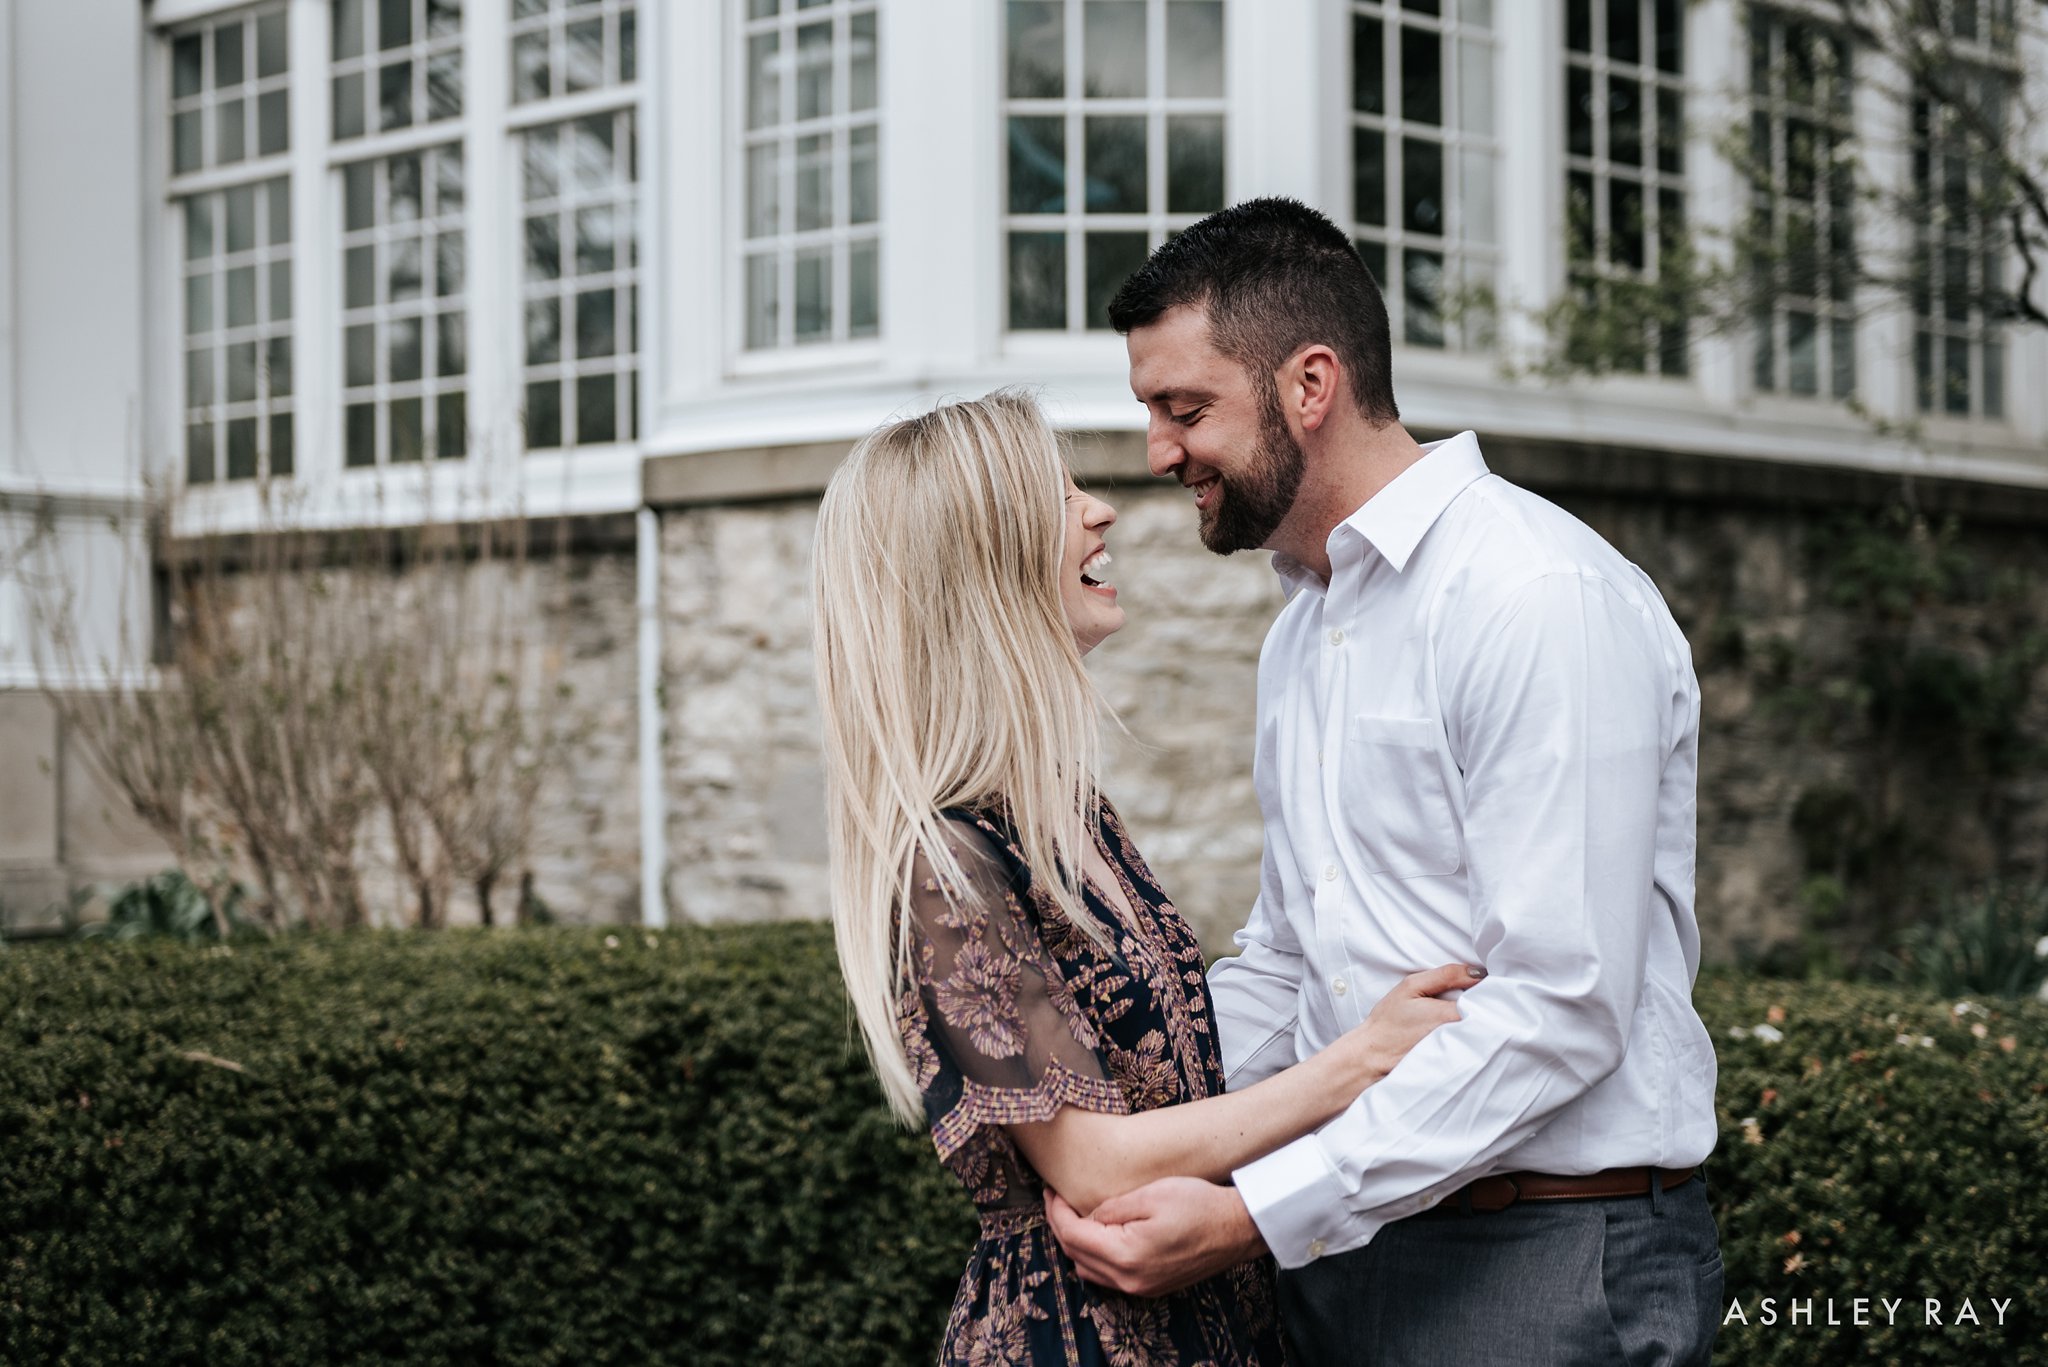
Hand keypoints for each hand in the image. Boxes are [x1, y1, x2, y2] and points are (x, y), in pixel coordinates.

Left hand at [1044, 1177, 1265, 1297]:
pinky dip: (1096, 1255)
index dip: (1056, 1211)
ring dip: (1077, 1243)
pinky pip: (1110, 1276)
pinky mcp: (1151, 1287)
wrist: (1237, 1229)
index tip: (1051, 1190)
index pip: (1073, 1235)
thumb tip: (1087, 1215)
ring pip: (1089, 1270)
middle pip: (1076, 1255)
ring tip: (1075, 1214)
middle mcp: (1130, 1280)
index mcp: (1126, 1255)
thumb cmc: (1199, 1205)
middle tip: (1058, 1199)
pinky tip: (1100, 1234)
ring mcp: (1141, 1288)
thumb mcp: (1151, 1194)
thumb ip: (1112, 1207)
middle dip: (1061, 1226)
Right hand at [1340, 962, 1477, 1086]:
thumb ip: (1446, 975)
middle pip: (1490, 1015)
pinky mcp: (1459, 1062)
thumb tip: (1477, 972)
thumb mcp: (1411, 987)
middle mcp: (1464, 1036)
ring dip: (1481, 1019)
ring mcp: (1463, 1052)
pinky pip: (1475, 1043)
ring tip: (1465, 1013)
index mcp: (1454, 1015)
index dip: (1489, 988)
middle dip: (1487, 1003)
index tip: (1484, 983)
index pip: (1489, 997)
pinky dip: (1473, 1034)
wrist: (1374, 1055)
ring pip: (1483, 1029)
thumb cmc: (1389, 1021)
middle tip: (1475, 995)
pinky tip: (1460, 1030)